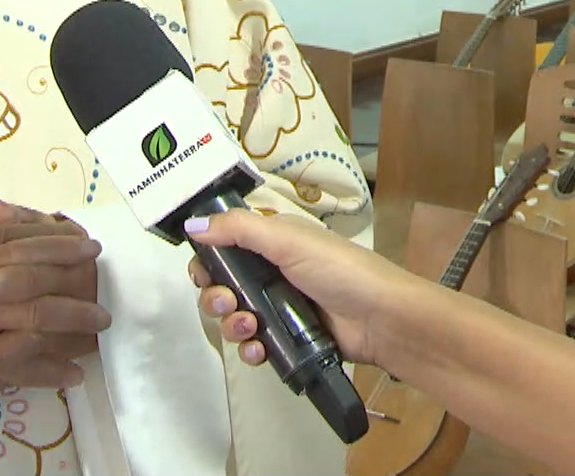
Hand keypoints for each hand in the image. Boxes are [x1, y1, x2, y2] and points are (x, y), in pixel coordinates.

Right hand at [185, 210, 417, 369]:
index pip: (225, 248)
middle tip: (227, 303)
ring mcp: (279, 308)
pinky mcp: (287, 339)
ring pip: (234, 318)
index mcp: (273, 242)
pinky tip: (258, 350)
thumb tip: (192, 224)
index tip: (202, 273)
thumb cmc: (339, 270)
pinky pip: (253, 345)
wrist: (382, 319)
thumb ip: (240, 230)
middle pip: (222, 287)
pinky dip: (249, 349)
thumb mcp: (290, 240)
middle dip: (215, 298)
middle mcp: (272, 272)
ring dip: (232, 325)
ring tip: (250, 327)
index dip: (207, 261)